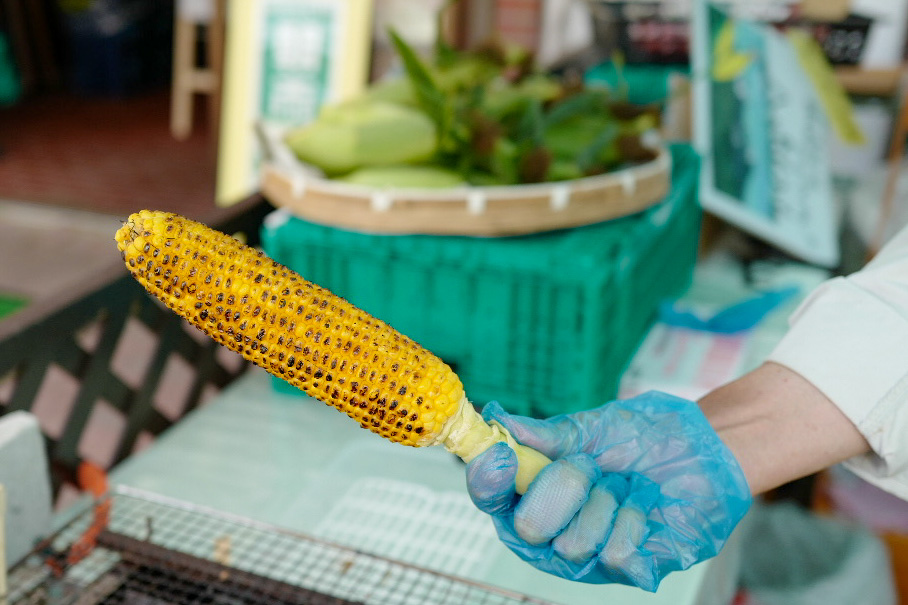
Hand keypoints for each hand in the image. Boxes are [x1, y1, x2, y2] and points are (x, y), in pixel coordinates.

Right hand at [466, 392, 751, 591]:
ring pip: (573, 543)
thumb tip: (500, 422)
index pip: (490, 497)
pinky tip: (644, 505)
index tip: (502, 455)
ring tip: (625, 486)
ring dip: (606, 502)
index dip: (487, 480)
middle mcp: (553, 530)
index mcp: (533, 492)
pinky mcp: (628, 569)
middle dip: (565, 485)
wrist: (702, 447)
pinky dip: (634, 518)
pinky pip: (615, 554)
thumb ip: (546, 433)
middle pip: (528, 527)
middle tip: (592, 464)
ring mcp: (589, 555)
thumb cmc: (642, 437)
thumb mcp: (590, 428)